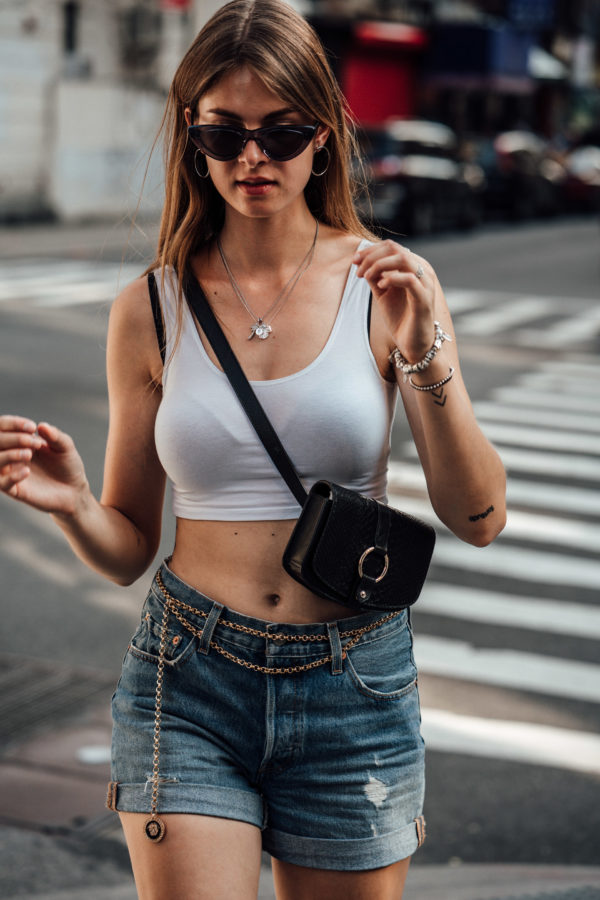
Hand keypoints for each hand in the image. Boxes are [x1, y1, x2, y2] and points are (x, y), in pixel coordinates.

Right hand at [0, 416, 88, 515]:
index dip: (13, 424)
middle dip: (13, 438)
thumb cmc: (67, 465)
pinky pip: (2, 483)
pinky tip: (27, 471)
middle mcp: (10, 455)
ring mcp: (11, 472)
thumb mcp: (65, 447)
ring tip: (29, 454)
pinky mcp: (15, 490)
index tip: (32, 428)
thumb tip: (41, 426)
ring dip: (9, 455)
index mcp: (19, 441)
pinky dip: (12, 476)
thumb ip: (55, 436)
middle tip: (36, 444)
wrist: (74, 490)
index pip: (3, 427)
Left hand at [353, 240, 435, 362]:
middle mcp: (422, 270)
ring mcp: (426, 283)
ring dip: (379, 265)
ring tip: (366, 277)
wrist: (413, 344)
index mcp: (413, 266)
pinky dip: (392, 278)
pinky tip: (380, 285)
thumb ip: (375, 277)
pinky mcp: (425, 298)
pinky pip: (410, 279)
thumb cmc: (400, 318)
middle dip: (371, 256)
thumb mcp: (383, 293)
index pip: (391, 247)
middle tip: (357, 270)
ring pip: (403, 259)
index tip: (354, 261)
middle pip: (395, 249)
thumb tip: (361, 262)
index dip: (370, 251)